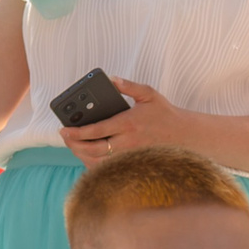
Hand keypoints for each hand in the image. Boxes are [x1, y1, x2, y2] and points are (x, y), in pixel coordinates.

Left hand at [62, 78, 185, 167]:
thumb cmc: (165, 113)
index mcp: (128, 124)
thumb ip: (129, 86)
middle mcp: (128, 142)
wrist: (184, 134)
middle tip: (65, 137)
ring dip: (82, 155)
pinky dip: (95, 164)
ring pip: (99, 162)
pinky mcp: (133, 162)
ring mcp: (130, 155)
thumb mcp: (149, 94)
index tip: (64, 130)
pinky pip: (110, 168)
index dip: (76, 132)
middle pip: (93, 149)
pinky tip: (88, 156)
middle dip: (74, 145)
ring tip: (74, 145)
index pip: (96, 131)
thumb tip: (112, 79)